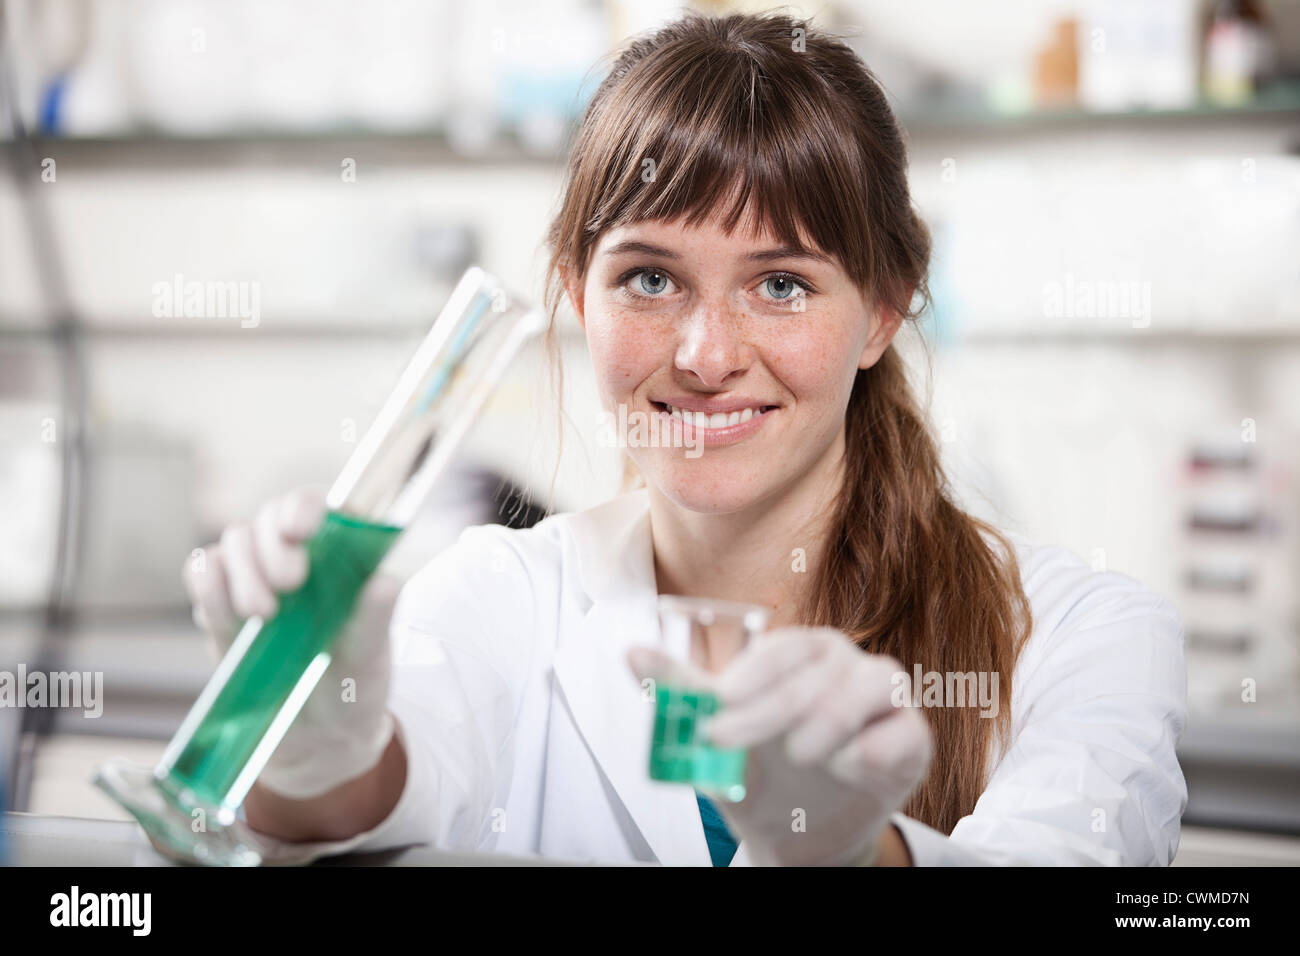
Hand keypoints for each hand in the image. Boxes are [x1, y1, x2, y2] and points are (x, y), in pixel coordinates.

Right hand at [182, 485, 398, 799]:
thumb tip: (386, 583)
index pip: (318, 506)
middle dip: (273, 544)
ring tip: (265, 616)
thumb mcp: (371, 659)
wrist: (317, 741)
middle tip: (291, 582)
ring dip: (243, 570)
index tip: (302, 529)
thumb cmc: (355, 687)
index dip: (305, 506)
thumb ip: (375, 621)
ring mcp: (256, 582)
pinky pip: (203, 575)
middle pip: (269, 518)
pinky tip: (227, 610)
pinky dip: (208, 584)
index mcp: (340, 558)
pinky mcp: (223, 612)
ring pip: (233, 543)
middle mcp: (297, 559)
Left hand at [628, 626, 931, 865]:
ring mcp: (885, 699)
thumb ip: (681, 692)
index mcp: (802, 651)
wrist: (799, 831)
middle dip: (767, 710)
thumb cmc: (760, 767)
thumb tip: (630, 653)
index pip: (781, 651)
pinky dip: (875, 749)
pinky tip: (846, 768)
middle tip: (726, 741)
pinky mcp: (911, 739)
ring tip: (797, 754)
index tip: (716, 704)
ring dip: (829, 720)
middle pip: (817, 674)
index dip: (749, 676)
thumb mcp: (718, 734)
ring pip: (873, 685)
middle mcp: (847, 664)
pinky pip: (905, 732)